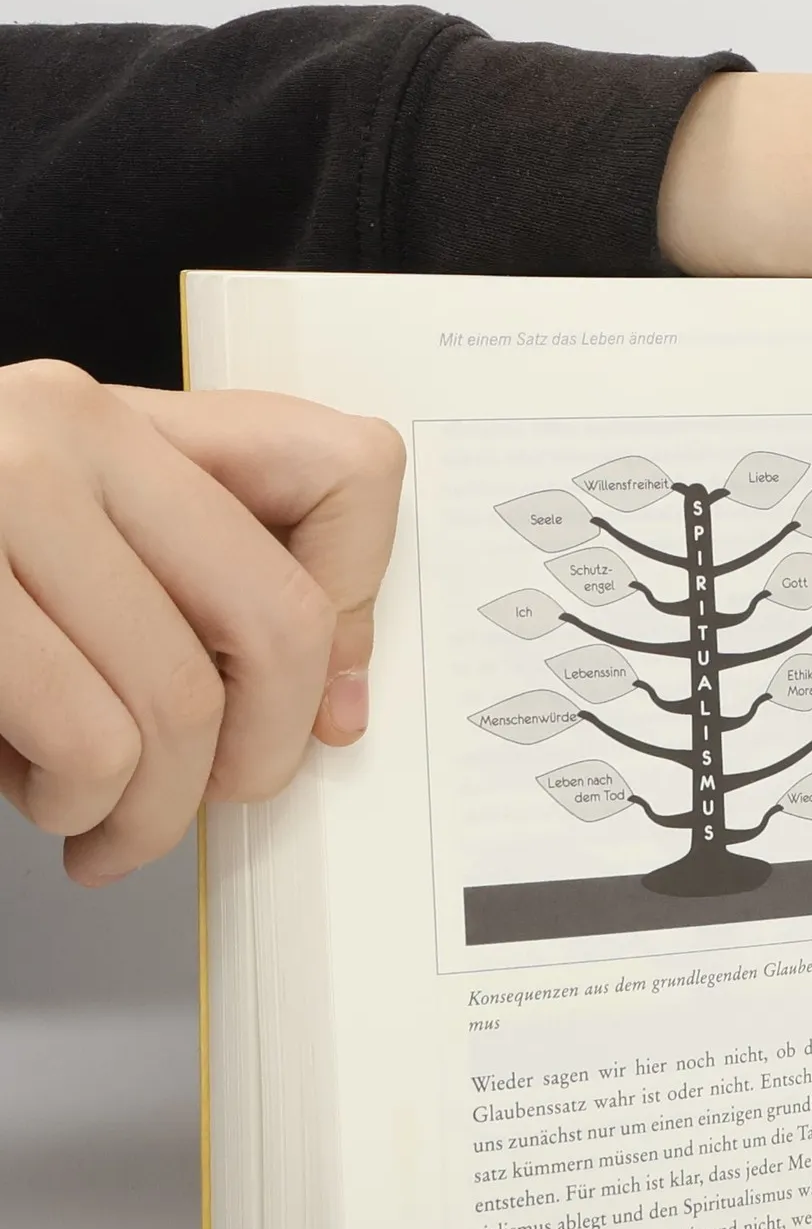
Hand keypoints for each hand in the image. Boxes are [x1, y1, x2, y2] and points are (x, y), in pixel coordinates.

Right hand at [0, 362, 404, 884]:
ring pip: (181, 702)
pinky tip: (32, 792)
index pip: (353, 466)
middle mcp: (60, 425)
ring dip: (149, 807)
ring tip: (93, 813)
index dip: (362, 603)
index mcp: (123, 415)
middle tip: (207, 802)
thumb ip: (207, 600)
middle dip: (260, 755)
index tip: (321, 696)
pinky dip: (78, 808)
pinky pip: (89, 740)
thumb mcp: (77, 573)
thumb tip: (345, 703)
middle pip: (281, 621)